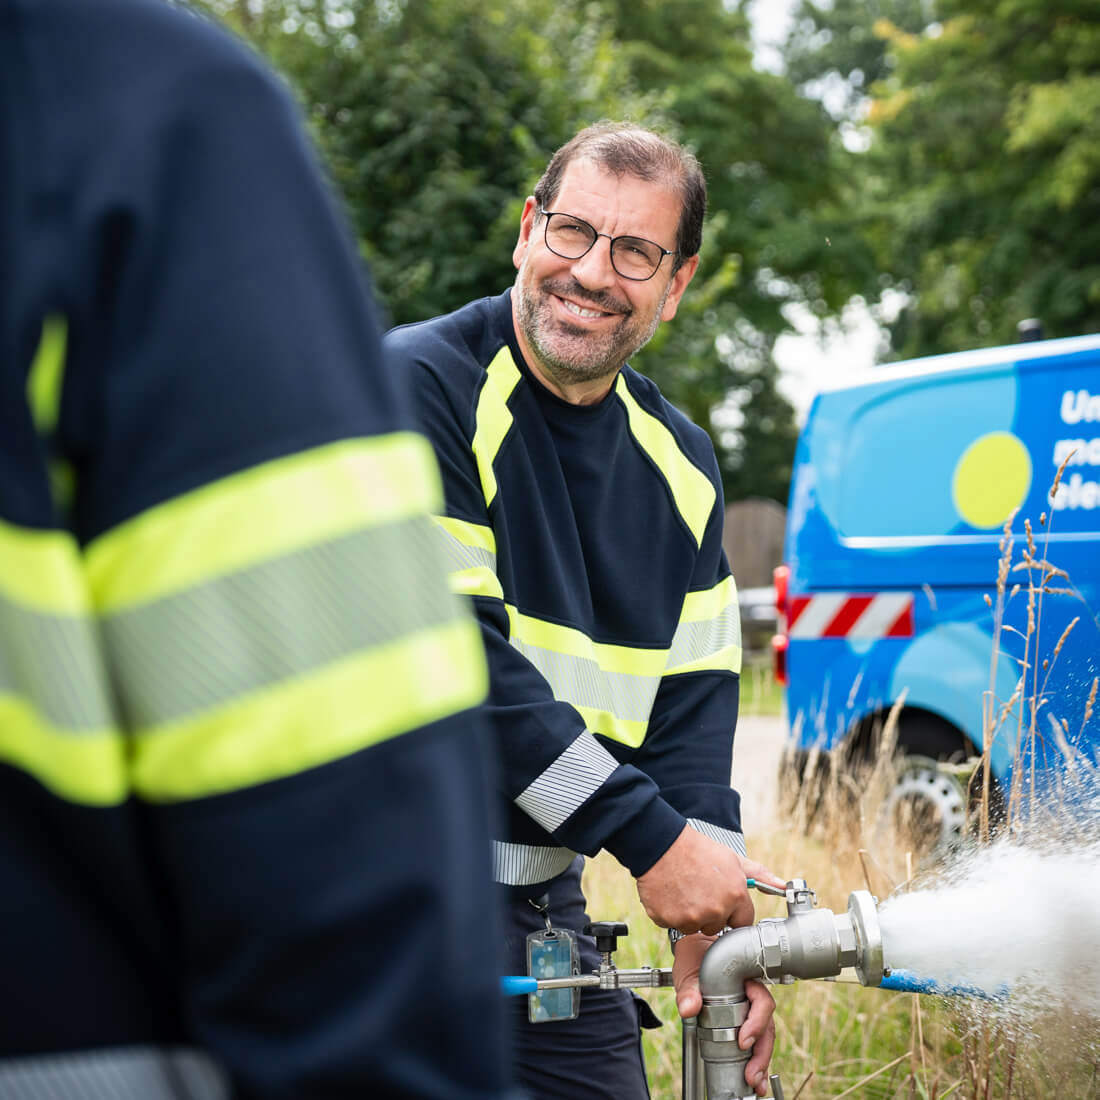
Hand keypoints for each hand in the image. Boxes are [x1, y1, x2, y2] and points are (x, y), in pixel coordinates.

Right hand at [635, 824, 784, 933]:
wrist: (660, 844)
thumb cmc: (696, 850)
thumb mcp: (732, 859)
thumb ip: (759, 875)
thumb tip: (782, 885)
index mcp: (735, 896)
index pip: (742, 922)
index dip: (732, 912)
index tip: (722, 903)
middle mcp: (716, 911)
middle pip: (717, 927)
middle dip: (710, 914)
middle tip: (698, 891)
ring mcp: (692, 918)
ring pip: (694, 927)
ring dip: (689, 915)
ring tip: (683, 890)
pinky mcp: (670, 921)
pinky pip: (673, 925)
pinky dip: (670, 914)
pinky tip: (670, 894)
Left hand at [671, 936, 775, 1096]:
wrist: (693, 952)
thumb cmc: (694, 957)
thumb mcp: (689, 970)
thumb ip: (688, 988)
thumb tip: (689, 1008)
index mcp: (746, 979)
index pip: (762, 1001)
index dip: (756, 1022)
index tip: (743, 1041)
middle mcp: (753, 995)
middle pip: (767, 1025)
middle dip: (761, 1052)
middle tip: (752, 1075)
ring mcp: (749, 1009)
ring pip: (763, 1036)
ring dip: (761, 1060)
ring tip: (755, 1083)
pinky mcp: (742, 1020)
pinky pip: (754, 1040)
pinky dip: (755, 1059)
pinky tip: (753, 1077)